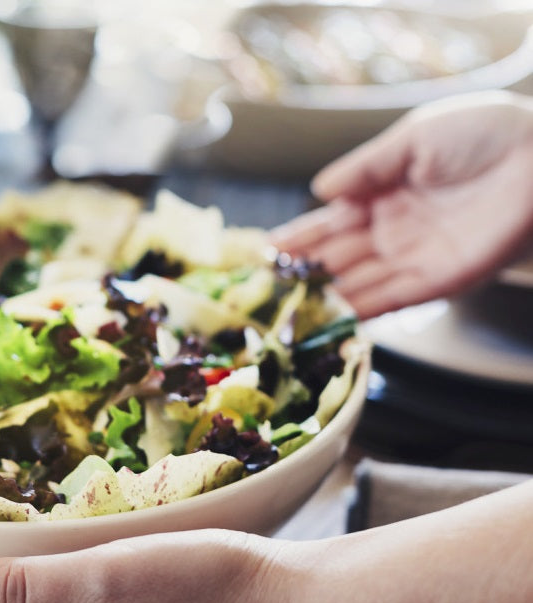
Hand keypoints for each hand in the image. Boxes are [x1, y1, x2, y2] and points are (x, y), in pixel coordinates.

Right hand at [269, 91, 532, 318]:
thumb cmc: (484, 135)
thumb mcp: (413, 139)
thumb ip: (364, 168)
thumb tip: (318, 191)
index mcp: (381, 195)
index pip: (329, 223)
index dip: (298, 237)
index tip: (266, 250)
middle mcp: (391, 231)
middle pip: (336, 258)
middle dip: (302, 273)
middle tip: (265, 289)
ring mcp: (411, 259)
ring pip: (357, 284)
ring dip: (324, 298)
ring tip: (287, 311)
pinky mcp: (437, 282)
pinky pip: (390, 301)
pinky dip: (361, 312)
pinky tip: (330, 320)